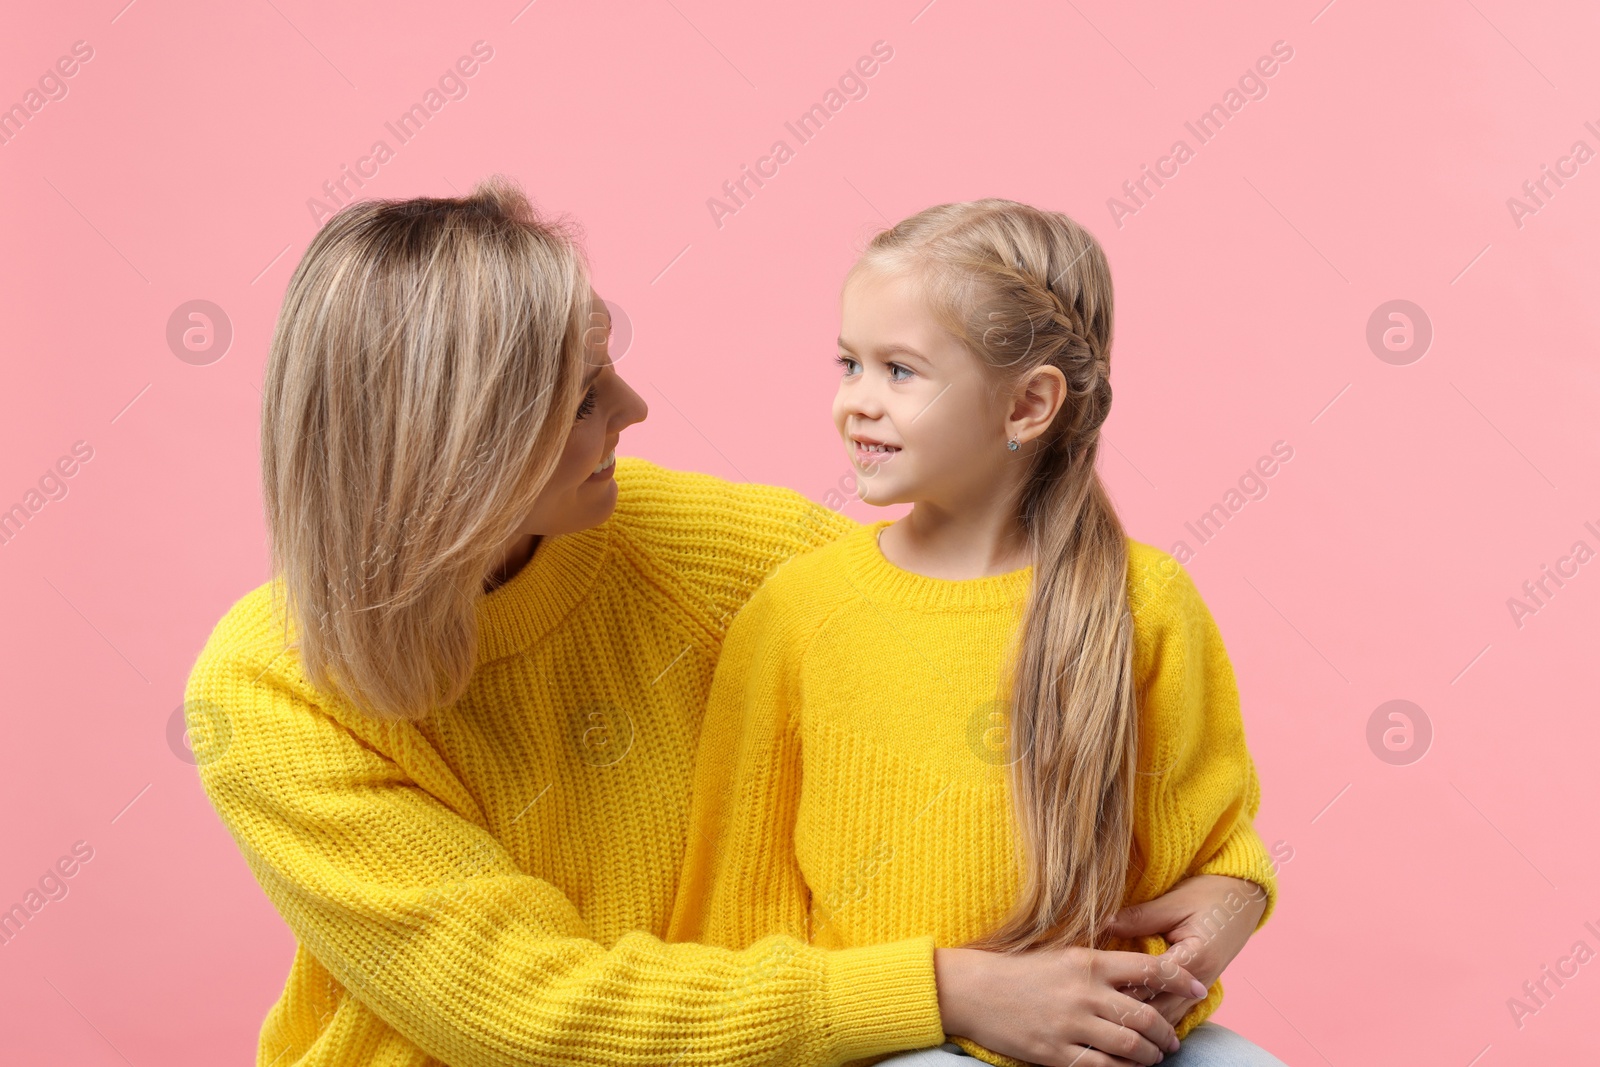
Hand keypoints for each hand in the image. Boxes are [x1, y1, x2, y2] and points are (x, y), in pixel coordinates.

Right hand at [933, 944, 1209, 1066]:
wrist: (974, 990)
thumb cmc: (1019, 970)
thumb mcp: (1061, 955)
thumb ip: (1099, 963)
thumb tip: (1139, 973)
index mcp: (1087, 962)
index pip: (1148, 968)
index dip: (1180, 979)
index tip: (1199, 989)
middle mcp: (1084, 992)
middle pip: (1145, 1015)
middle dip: (1167, 1032)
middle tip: (1173, 1040)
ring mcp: (1070, 1025)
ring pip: (1130, 1046)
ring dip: (1149, 1055)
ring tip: (1152, 1057)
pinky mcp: (1055, 1053)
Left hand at [1106, 875, 1267, 1025]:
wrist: (1242, 899)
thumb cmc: (1208, 895)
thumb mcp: (1174, 902)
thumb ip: (1139, 917)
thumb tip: (1103, 923)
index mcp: (1194, 959)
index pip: (1150, 983)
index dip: (1120, 987)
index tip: (1092, 987)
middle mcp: (1198, 983)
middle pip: (1156, 1010)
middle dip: (1126, 1012)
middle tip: (1092, 1010)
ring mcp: (1199, 991)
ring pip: (1164, 1020)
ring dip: (1138, 1022)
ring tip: (1106, 1022)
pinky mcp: (1196, 992)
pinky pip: (1171, 1014)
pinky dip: (1151, 1019)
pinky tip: (1130, 1022)